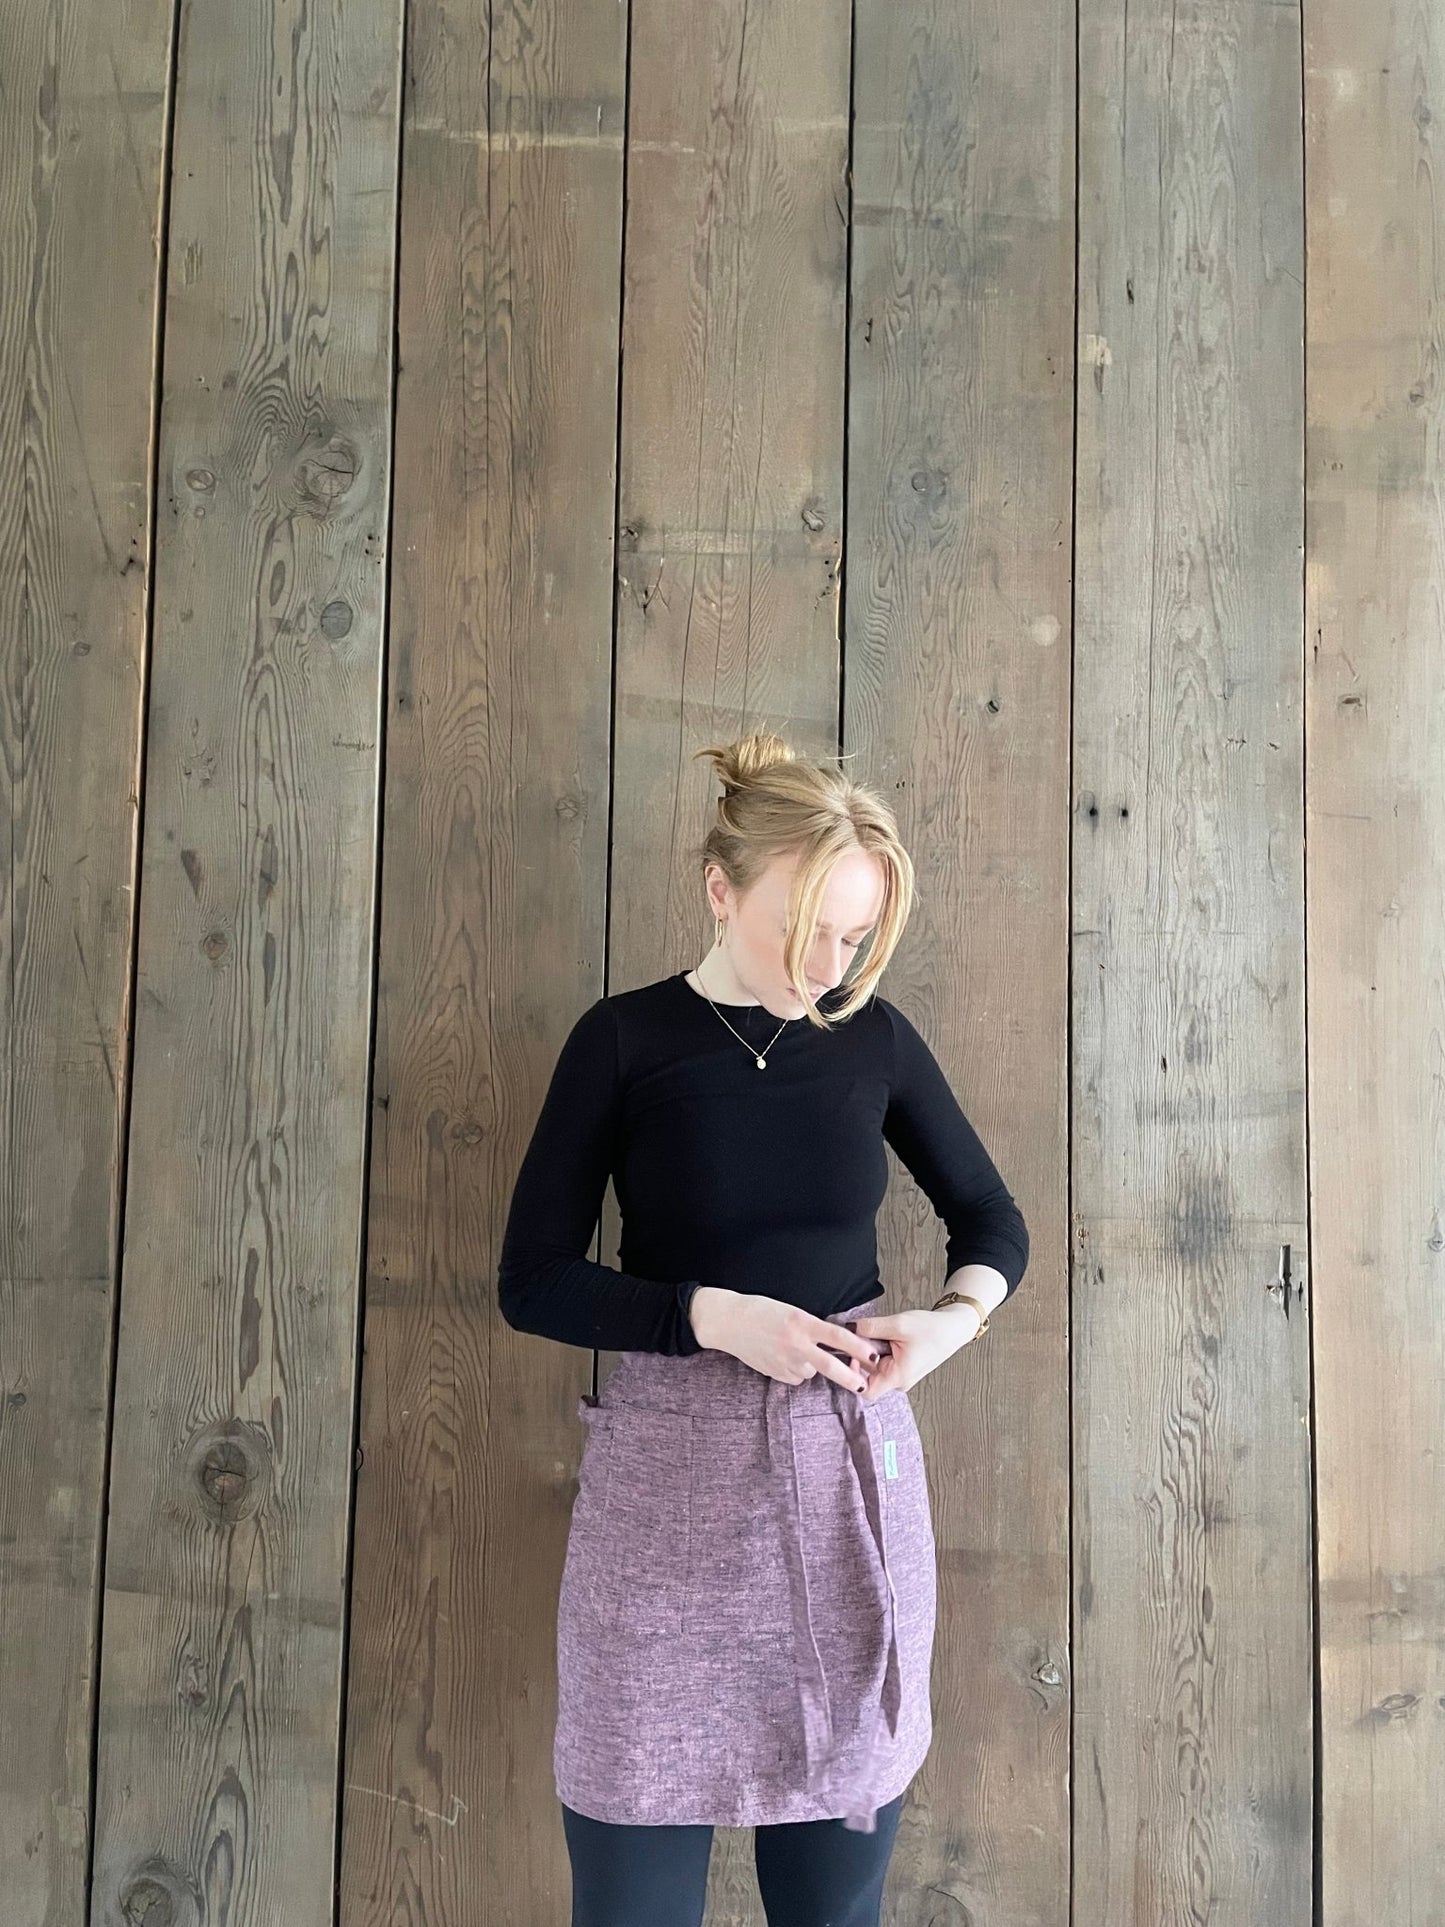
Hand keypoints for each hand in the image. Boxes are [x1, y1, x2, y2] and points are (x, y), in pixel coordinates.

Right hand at [691, 1289, 886, 1395]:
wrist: (729, 1322)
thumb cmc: (761, 1311)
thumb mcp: (791, 1311)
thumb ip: (811, 1327)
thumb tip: (831, 1343)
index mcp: (802, 1322)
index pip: (838, 1337)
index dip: (858, 1348)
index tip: (873, 1356)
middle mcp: (796, 1343)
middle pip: (830, 1366)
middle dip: (850, 1378)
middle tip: (863, 1386)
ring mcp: (784, 1361)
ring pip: (811, 1371)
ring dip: (811, 1364)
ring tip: (791, 1348)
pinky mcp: (775, 1373)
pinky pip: (795, 1376)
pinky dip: (795, 1369)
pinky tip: (781, 1356)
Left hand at [847, 1304, 978, 1400]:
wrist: (953, 1329)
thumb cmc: (932, 1329)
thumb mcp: (899, 1324)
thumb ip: (871, 1327)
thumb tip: (848, 1328)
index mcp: (899, 1377)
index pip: (865, 1390)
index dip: (853, 1375)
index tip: (852, 1353)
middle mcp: (898, 1381)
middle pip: (867, 1375)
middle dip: (863, 1354)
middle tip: (870, 1334)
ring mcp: (900, 1375)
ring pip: (875, 1366)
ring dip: (873, 1349)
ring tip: (884, 1333)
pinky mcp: (901, 1367)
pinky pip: (883, 1361)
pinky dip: (880, 1348)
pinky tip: (888, 1335)